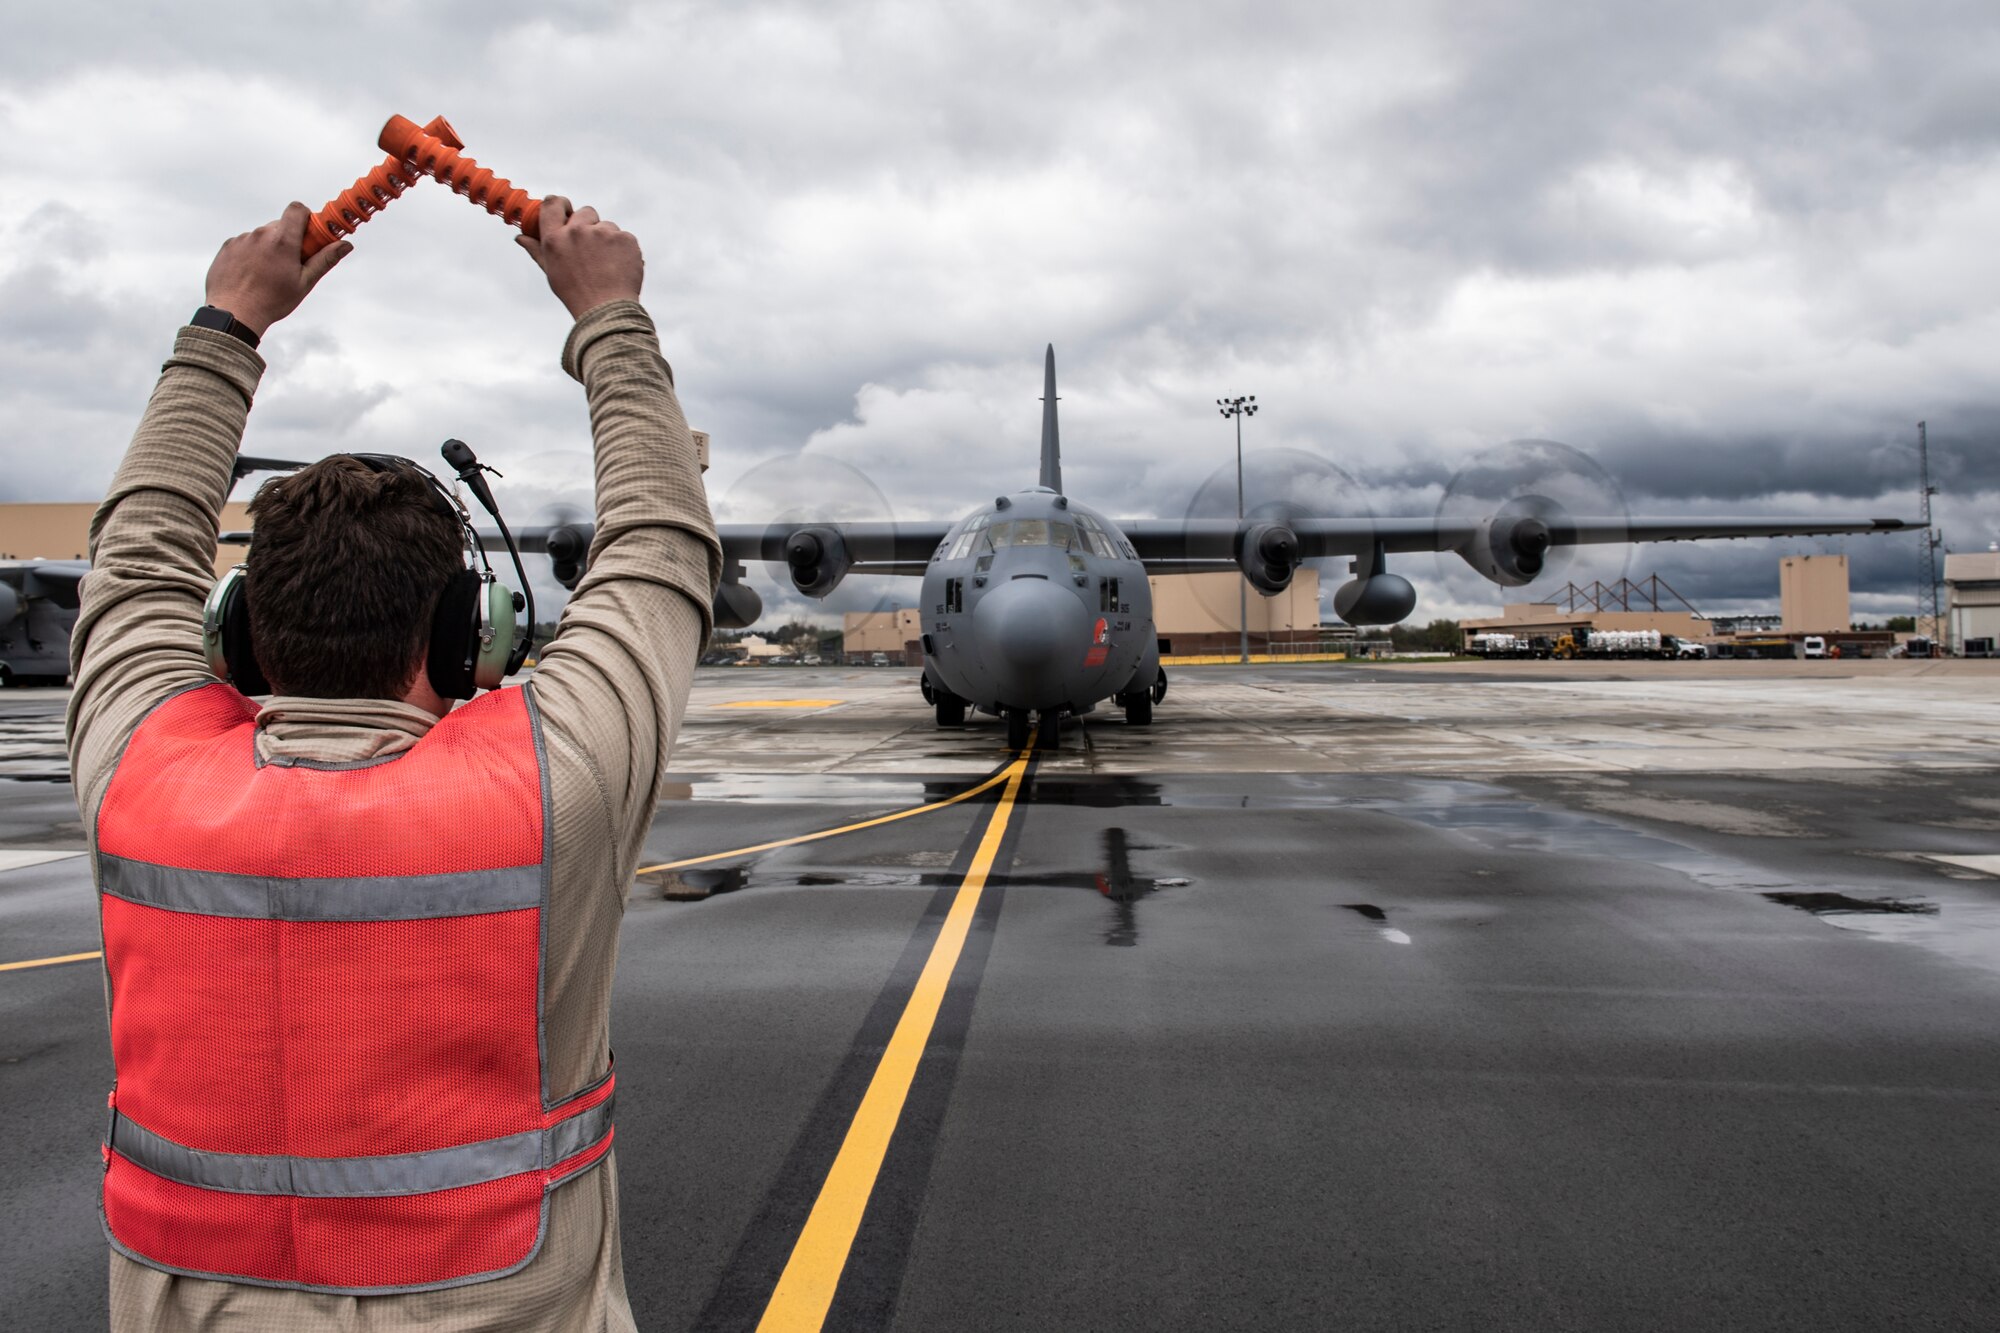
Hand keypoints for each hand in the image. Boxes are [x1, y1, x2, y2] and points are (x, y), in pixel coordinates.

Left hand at [202, 203, 350, 337]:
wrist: (235, 313)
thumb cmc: (272, 301)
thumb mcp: (304, 282)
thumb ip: (325, 259)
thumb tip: (345, 245)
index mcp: (283, 240)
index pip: (297, 209)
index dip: (305, 218)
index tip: (308, 235)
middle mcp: (261, 234)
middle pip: (280, 225)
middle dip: (288, 239)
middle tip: (290, 263)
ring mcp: (242, 239)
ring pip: (262, 236)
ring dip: (268, 248)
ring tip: (266, 273)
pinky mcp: (228, 247)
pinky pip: (244, 243)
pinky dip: (250, 254)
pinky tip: (251, 274)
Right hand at [516, 196, 642, 317]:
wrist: (607, 309)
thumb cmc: (575, 293)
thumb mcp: (551, 272)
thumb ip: (537, 250)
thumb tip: (520, 238)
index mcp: (555, 238)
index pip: (553, 204)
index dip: (561, 204)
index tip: (567, 209)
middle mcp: (578, 231)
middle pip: (585, 211)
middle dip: (589, 224)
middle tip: (591, 249)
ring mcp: (603, 233)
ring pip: (607, 225)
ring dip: (607, 238)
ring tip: (606, 264)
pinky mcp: (624, 238)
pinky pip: (623, 236)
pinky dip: (623, 248)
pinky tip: (619, 266)